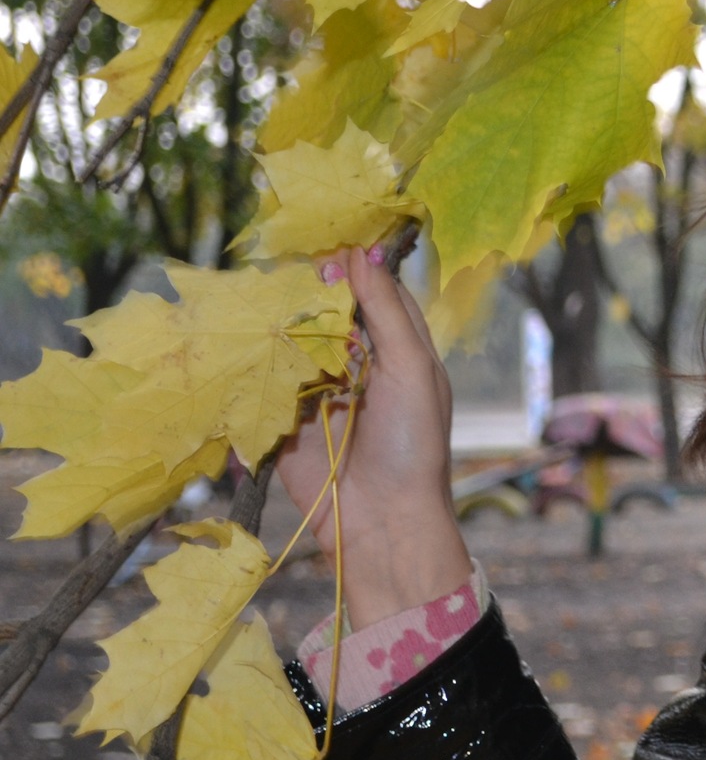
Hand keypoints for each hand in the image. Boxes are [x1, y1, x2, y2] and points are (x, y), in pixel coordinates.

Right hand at [272, 244, 470, 630]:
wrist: (381, 521)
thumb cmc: (412, 443)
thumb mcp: (411, 368)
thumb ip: (386, 312)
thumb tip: (365, 253)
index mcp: (400, 350)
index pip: (375, 293)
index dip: (355, 266)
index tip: (330, 237)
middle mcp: (359, 365)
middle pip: (327, 312)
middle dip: (307, 291)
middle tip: (288, 269)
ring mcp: (319, 391)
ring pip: (292, 341)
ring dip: (276, 322)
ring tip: (259, 297)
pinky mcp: (284, 419)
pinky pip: (264, 381)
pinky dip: (253, 362)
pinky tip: (238, 336)